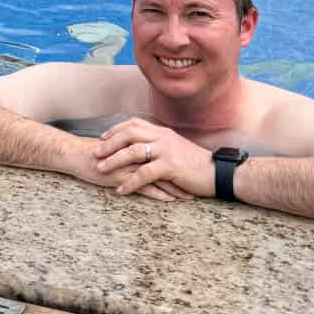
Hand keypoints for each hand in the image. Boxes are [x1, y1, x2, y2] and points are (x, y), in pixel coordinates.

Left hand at [95, 117, 212, 200]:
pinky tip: (121, 190)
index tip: (102, 137)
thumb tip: (143, 148)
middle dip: (109, 143)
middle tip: (95, 153)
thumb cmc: (196, 164)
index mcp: (162, 132)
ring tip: (101, 170)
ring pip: (133, 152)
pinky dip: (130, 182)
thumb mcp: (176, 148)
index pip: (133, 124)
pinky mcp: (170, 166)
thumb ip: (160, 145)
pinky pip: (144, 173)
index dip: (116, 130)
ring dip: (114, 161)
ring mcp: (166, 150)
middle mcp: (162, 137)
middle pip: (129, 134)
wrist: (218, 173)